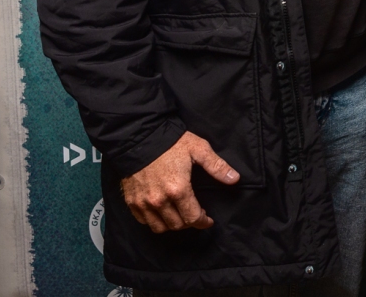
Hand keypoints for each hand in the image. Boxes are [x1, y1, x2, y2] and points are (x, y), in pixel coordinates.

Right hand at [120, 130, 238, 232]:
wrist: (140, 138)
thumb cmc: (171, 142)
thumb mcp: (198, 149)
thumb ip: (217, 166)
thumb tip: (234, 179)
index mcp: (178, 190)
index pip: (193, 218)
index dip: (203, 222)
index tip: (208, 220)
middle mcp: (159, 201)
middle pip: (177, 225)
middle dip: (189, 223)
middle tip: (195, 215)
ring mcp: (143, 203)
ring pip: (159, 227)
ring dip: (172, 225)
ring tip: (179, 216)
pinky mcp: (131, 201)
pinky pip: (143, 221)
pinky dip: (154, 221)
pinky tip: (162, 212)